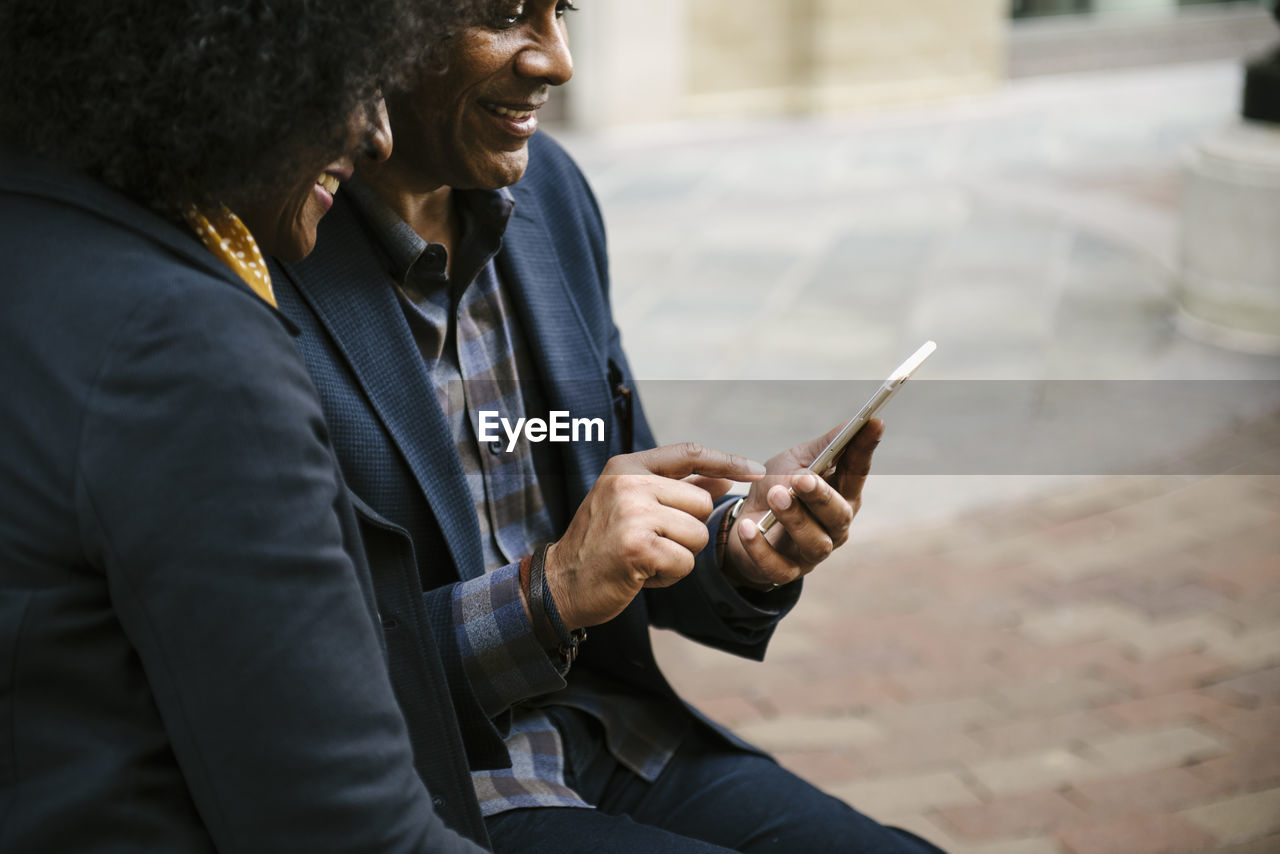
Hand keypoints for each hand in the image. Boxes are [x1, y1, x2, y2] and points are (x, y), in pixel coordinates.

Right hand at [545, 443, 764, 629]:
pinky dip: (669, 576)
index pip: (689, 452)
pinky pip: (685, 562)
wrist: (561, 584)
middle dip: (689, 530)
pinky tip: (641, 575)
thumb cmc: (602, 545)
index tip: (756, 469)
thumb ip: (679, 489)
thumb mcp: (635, 506)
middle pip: (702, 503)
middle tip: (653, 543)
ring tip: (645, 559)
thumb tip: (724, 479)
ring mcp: (632, 514)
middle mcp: (629, 484)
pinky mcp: (637, 547)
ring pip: (697, 535)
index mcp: (627, 467)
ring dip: (679, 556)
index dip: (727, 461)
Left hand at [724, 418, 883, 589]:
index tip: (872, 422)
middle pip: (838, 514)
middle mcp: (834, 527)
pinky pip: (777, 565)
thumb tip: (856, 422)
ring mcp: (812, 553)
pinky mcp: (786, 572)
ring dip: (795, 519)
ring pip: (814, 542)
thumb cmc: (775, 489)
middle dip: (821, 496)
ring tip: (775, 496)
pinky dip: (761, 547)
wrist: (742, 526)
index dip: (865, 449)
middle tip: (801, 479)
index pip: (858, 472)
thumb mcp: (794, 462)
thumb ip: (823, 447)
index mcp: (841, 496)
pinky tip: (748, 528)